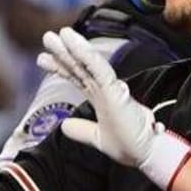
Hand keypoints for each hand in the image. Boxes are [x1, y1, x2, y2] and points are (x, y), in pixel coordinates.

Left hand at [38, 27, 190, 189]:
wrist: (147, 154)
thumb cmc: (129, 145)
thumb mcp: (98, 137)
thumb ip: (81, 130)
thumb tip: (63, 125)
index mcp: (100, 98)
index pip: (77, 77)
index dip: (60, 67)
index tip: (42, 59)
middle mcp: (105, 90)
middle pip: (79, 67)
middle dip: (62, 53)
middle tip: (47, 38)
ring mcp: (110, 88)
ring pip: (88, 63)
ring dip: (71, 47)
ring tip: (54, 35)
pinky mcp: (116, 91)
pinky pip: (99, 68)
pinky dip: (85, 54)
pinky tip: (73, 42)